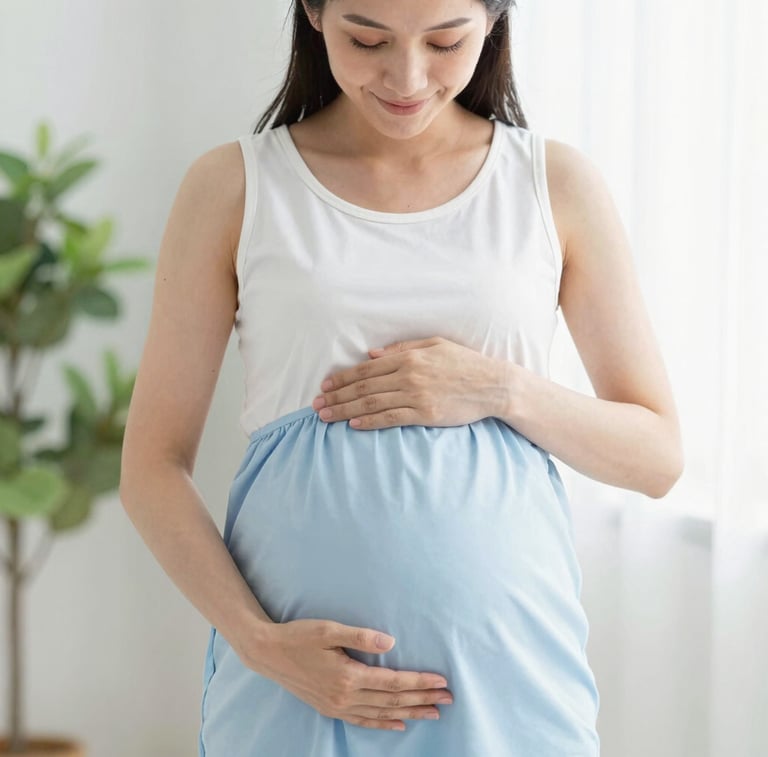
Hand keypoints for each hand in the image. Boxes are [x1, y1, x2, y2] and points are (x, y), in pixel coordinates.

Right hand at [246, 618, 453, 730]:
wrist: (268, 653)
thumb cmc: (298, 636)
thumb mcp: (329, 630)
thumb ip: (361, 636)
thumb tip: (391, 643)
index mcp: (348, 677)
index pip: (393, 683)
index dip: (419, 683)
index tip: (442, 682)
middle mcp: (345, 697)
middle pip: (393, 701)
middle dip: (422, 700)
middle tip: (448, 699)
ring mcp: (337, 706)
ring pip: (381, 714)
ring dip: (409, 713)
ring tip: (433, 713)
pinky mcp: (330, 708)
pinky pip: (363, 721)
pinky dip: (383, 724)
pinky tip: (398, 724)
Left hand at [312, 336, 503, 429]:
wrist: (493, 385)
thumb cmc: (465, 364)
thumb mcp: (434, 345)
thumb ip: (402, 348)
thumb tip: (372, 354)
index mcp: (409, 357)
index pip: (367, 369)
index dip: (343, 378)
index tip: (325, 385)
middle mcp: (408, 375)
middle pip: (364, 386)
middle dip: (336, 396)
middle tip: (316, 404)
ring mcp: (416, 396)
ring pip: (372, 403)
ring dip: (345, 410)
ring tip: (326, 416)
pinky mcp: (425, 415)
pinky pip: (391, 418)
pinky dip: (369, 421)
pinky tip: (353, 425)